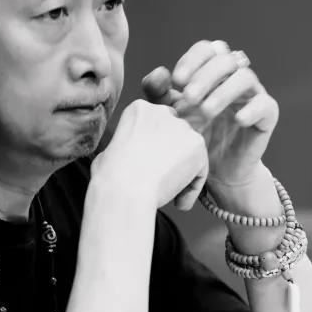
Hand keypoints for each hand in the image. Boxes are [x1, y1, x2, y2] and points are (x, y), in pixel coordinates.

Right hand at [93, 100, 208, 209]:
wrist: (124, 189)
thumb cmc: (110, 176)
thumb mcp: (111, 149)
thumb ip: (129, 144)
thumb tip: (133, 155)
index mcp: (139, 109)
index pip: (157, 125)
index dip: (156, 148)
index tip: (149, 167)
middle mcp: (162, 111)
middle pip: (176, 135)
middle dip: (172, 157)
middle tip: (162, 180)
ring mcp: (182, 127)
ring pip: (190, 153)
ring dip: (183, 174)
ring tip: (170, 194)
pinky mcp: (197, 145)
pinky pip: (200, 171)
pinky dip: (191, 189)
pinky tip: (178, 202)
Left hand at [141, 40, 278, 186]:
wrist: (215, 170)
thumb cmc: (194, 136)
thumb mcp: (172, 115)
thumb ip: (160, 95)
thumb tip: (157, 74)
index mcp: (212, 72)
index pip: (207, 49)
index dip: (192, 59)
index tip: (177, 81)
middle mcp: (234, 78)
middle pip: (226, 59)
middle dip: (205, 76)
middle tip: (189, 97)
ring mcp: (253, 95)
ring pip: (245, 77)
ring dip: (224, 91)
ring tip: (206, 111)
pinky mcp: (267, 116)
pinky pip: (265, 105)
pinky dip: (252, 110)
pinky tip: (237, 120)